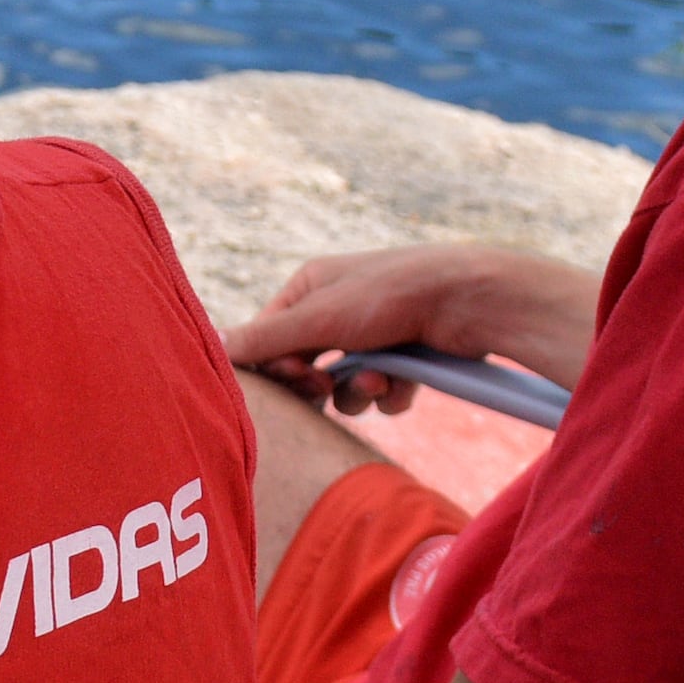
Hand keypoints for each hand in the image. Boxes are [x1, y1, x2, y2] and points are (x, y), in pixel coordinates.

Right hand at [227, 243, 595, 409]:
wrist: (470, 300)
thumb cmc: (391, 296)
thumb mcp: (319, 317)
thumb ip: (266, 338)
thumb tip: (213, 345)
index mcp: (311, 288)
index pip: (270, 339)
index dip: (277, 367)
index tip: (295, 380)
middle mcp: (338, 309)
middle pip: (306, 366)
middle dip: (319, 383)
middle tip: (327, 386)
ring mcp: (374, 335)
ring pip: (343, 388)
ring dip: (357, 393)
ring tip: (378, 380)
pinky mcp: (406, 358)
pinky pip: (381, 394)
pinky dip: (390, 394)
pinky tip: (404, 382)